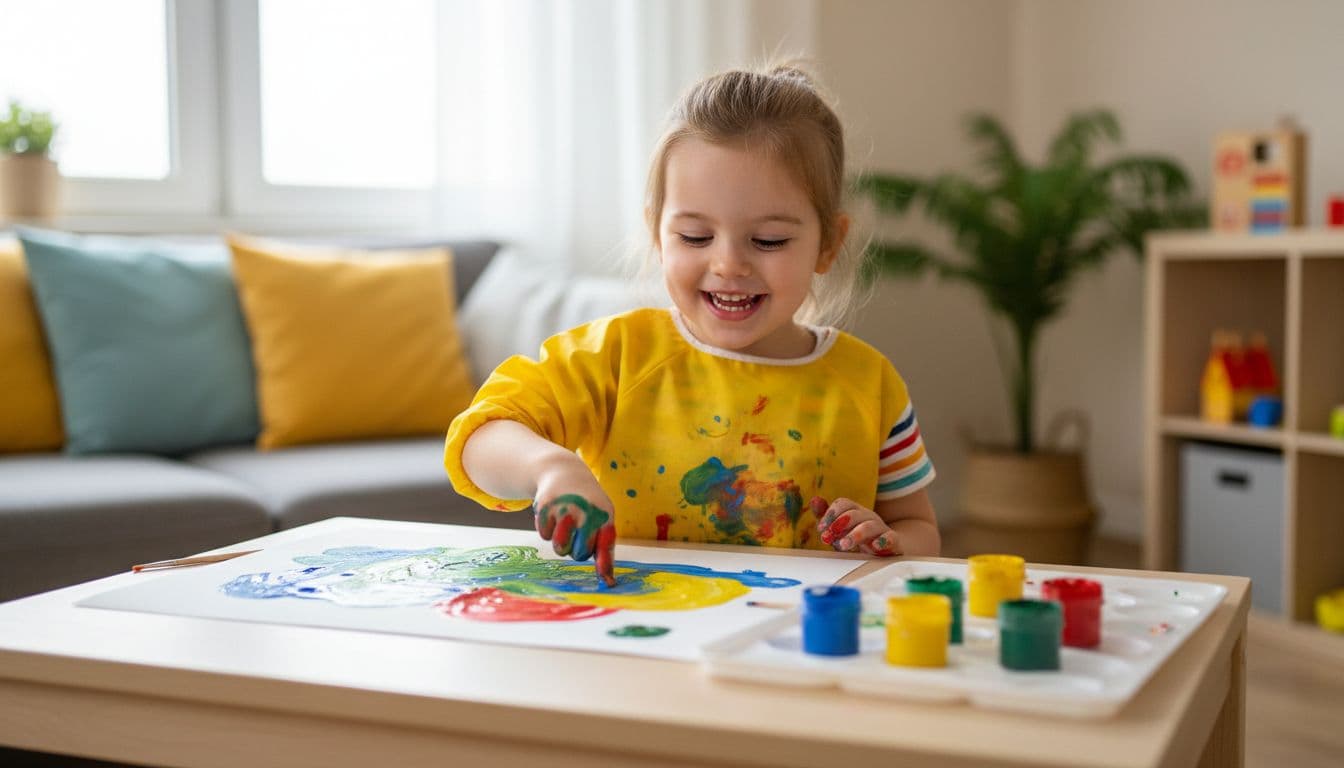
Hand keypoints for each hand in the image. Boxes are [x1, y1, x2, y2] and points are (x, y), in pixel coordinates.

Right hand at [535, 463, 616, 585]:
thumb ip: (604, 548)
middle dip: (577, 549)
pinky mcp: (545, 507)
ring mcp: (565, 509)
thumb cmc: (588, 503)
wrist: (564, 472)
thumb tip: (609, 583)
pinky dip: (547, 529)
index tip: (608, 583)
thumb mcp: (602, 518)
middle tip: (577, 533)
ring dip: (560, 543)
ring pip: (560, 548)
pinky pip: (544, 535)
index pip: (605, 545)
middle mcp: (586, 512)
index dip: (605, 565)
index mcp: (604, 515)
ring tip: (565, 525)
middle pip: (580, 554)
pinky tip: (553, 513)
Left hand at [811, 496, 898, 555]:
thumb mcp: (840, 528)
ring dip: (855, 534)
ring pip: (869, 526)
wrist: (888, 547)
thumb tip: (814, 500)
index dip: (831, 514)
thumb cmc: (859, 537)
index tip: (821, 528)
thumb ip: (827, 516)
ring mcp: (881, 527)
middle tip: (828, 538)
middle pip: (854, 514)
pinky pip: (891, 537)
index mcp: (855, 510)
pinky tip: (875, 547)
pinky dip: (883, 541)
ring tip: (843, 545)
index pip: (843, 503)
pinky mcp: (893, 541)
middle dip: (840, 524)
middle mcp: (868, 516)